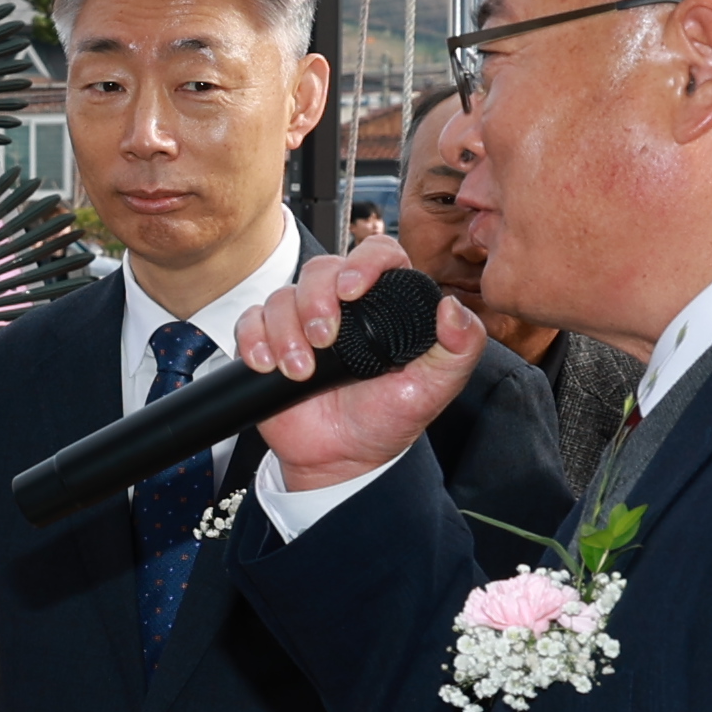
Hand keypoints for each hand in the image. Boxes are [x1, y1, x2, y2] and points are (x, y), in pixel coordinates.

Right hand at [228, 239, 482, 493]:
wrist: (342, 458)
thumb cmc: (389, 417)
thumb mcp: (437, 386)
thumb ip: (461, 346)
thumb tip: (452, 307)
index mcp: (386, 301)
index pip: (377, 253)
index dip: (362, 262)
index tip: (353, 290)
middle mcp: (343, 304)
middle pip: (320, 270)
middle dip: (316, 302)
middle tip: (324, 340)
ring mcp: (302, 321)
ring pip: (281, 297)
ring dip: (285, 331)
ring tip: (299, 371)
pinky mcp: (269, 340)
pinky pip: (249, 321)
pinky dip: (252, 339)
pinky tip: (266, 365)